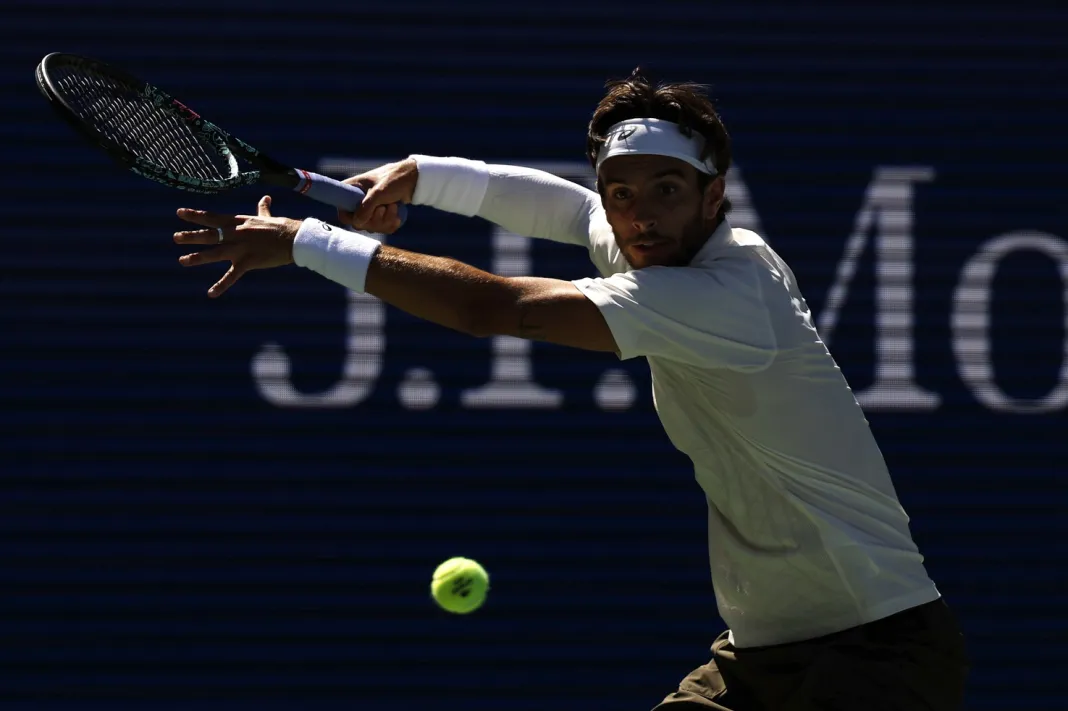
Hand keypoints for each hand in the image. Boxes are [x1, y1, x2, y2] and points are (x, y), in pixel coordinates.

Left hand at [173, 195, 299, 297]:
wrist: (294, 238)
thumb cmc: (282, 227)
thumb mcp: (267, 216)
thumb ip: (262, 208)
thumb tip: (266, 197)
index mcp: (238, 222)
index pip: (212, 217)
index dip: (195, 215)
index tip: (179, 213)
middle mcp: (235, 234)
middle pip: (209, 235)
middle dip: (191, 236)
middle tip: (175, 238)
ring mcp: (240, 248)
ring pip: (214, 253)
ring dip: (197, 257)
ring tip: (182, 261)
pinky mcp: (248, 262)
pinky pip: (232, 276)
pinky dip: (221, 285)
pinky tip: (211, 293)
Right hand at [337, 158, 417, 233]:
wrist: (414, 180)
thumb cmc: (394, 180)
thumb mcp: (379, 192)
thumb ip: (366, 207)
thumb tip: (357, 223)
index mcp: (351, 190)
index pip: (342, 211)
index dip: (351, 217)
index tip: (363, 216)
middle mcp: (358, 201)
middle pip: (359, 223)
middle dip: (374, 219)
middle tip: (384, 208)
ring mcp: (370, 209)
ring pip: (372, 227)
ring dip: (385, 220)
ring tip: (393, 207)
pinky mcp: (382, 215)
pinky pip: (383, 228)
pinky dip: (391, 223)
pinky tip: (397, 215)